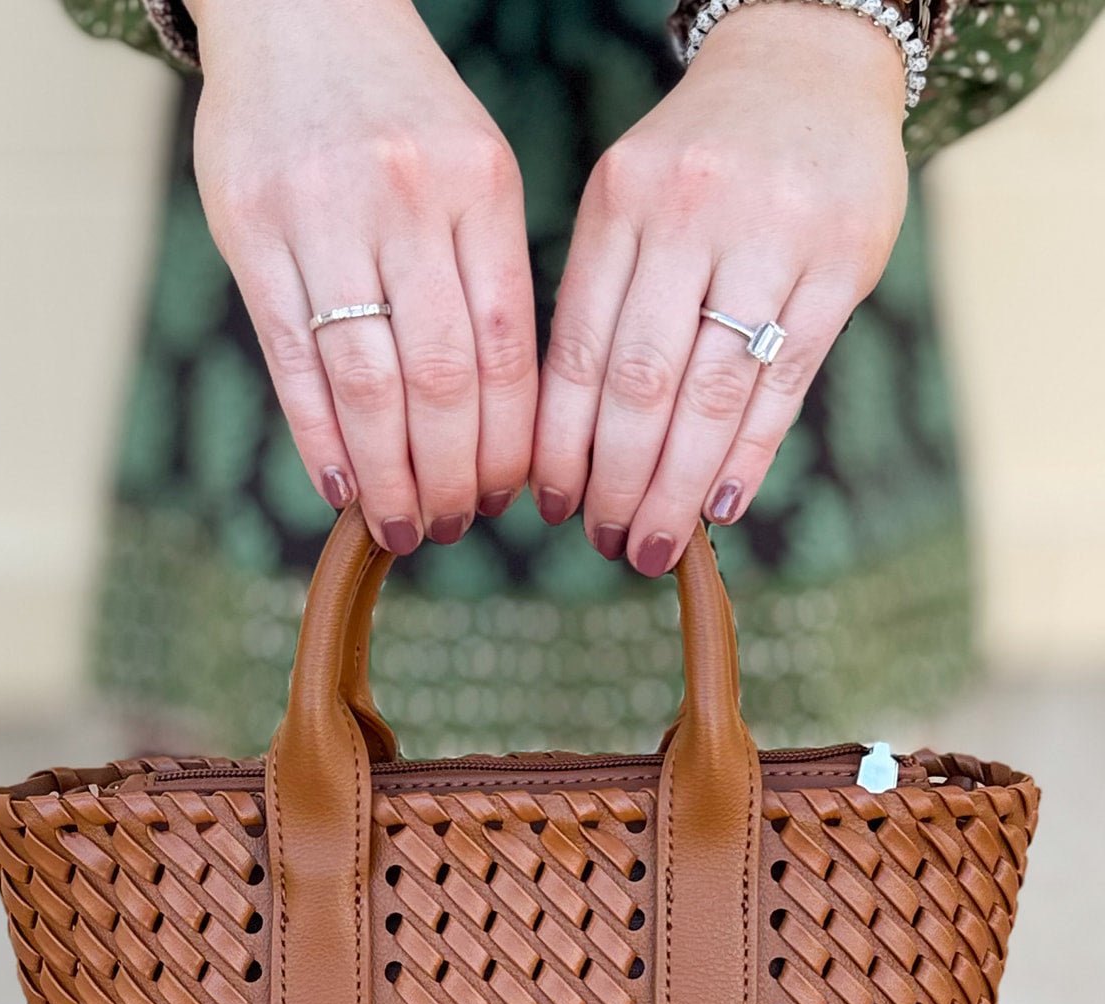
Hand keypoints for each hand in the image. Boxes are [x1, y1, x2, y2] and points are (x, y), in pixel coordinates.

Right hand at [187, 0, 536, 552]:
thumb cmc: (399, 112)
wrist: (297, 8)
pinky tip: (340, 488)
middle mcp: (406, 198)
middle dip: (454, 473)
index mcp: (480, 186)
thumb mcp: (473, 169)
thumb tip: (505, 417)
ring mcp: (322, 213)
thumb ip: (488, 274)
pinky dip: (319, 437)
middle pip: (441, 377)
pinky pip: (290, 358)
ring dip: (388, 474)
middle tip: (454, 526)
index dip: (510, 439)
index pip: (506, 345)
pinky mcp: (249, 230)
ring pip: (367, 380)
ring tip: (403, 525)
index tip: (511, 495)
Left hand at [530, 3, 908, 574]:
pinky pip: (788, 381)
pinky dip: (750, 454)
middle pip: (643, 382)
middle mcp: (691, 215)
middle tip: (608, 545)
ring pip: (714, 393)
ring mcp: (773, 237)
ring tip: (655, 545)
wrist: (810, 64)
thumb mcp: (629, 200)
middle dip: (619, 482)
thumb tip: (569, 443)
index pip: (580, 348)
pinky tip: (722, 505)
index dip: (562, 442)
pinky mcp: (843, 263)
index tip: (553, 508)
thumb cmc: (700, 160)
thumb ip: (602, 299)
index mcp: (622, 202)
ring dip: (679, 487)